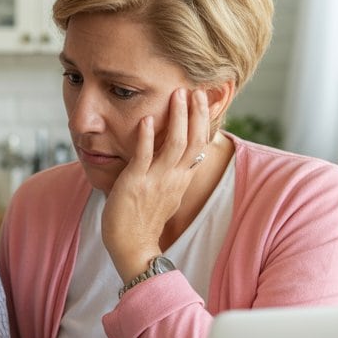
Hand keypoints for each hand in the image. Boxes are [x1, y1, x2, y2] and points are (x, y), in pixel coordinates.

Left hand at [101, 88, 210, 279]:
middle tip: (196, 89)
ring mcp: (156, 180)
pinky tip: (147, 119)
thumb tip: (185, 161)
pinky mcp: (136, 183)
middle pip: (194, 140)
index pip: (200, 145)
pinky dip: (147, 136)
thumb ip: (175, 176)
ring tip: (178, 95)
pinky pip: (144, 156)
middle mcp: (174, 177)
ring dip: (178, 117)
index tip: (205, 100)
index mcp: (181, 179)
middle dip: (196, 113)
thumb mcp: (167, 195)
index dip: (204, 121)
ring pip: (175, 143)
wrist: (133, 247)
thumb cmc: (143, 222)